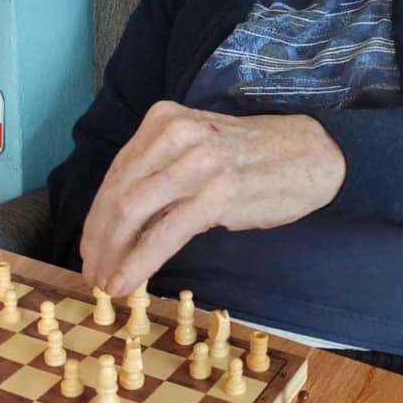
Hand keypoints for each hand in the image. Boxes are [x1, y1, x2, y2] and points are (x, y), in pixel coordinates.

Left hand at [79, 100, 345, 296]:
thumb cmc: (254, 157)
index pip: (116, 172)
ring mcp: (197, 162)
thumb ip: (161, 172)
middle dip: (98, 239)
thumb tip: (120, 221)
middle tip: (92, 271)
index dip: (96, 216)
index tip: (90, 246)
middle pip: (117, 193)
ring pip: (132, 213)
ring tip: (107, 282)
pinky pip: (163, 234)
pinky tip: (127, 282)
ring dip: (112, 254)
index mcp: (164, 119)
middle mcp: (175, 134)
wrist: (312, 155)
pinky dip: (138, 263)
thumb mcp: (199, 148)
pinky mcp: (216, 193)